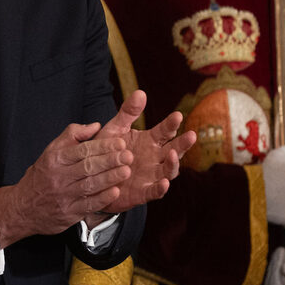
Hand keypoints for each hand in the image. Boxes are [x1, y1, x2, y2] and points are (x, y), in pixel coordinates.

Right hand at [0, 124, 132, 246]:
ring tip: (126, 171)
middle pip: (88, 167)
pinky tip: (115, 191)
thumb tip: (95, 126)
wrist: (22, 208)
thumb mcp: (50, 152)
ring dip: (110, 178)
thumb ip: (72, 136)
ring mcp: (63, 196)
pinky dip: (103, 198)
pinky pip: (88, 204)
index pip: (81, 150)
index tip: (119, 142)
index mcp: (54, 159)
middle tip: (128, 155)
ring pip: (90, 185)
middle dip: (110, 160)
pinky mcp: (68, 213)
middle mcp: (58, 177)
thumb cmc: (42, 177)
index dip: (102, 146)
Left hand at [97, 90, 195, 213]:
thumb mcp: (114, 129)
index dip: (171, 124)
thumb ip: (127, 113)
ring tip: (172, 155)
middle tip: (191, 135)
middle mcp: (155, 158)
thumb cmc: (106, 151)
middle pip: (174, 150)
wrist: (92, 177)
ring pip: (169, 170)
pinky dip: (161, 188)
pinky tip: (164, 183)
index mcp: (150, 141)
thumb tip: (140, 92)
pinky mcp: (142, 192)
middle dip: (183, 143)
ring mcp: (151, 176)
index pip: (165, 131)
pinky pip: (155, 192)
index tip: (177, 115)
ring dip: (173, 164)